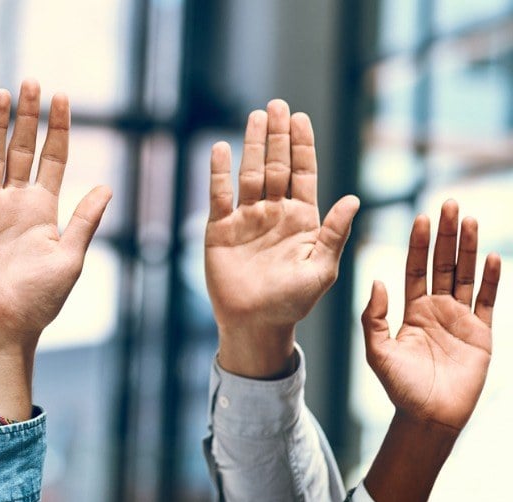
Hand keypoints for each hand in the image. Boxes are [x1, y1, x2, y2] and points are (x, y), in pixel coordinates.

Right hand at [0, 79, 110, 418]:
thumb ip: (85, 220)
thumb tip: (107, 186)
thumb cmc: (38, 299)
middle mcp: (15, 203)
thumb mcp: (70, 257)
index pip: (53, 158)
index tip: (63, 98)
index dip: (58, 128)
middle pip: (22, 149)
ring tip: (2, 94)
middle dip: (27, 117)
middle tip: (31, 82)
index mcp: (43, 210)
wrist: (1, 325)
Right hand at [205, 99, 359, 377]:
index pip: (302, 173)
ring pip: (250, 173)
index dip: (302, 145)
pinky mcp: (220, 229)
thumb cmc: (293, 302)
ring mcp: (246, 219)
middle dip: (278, 135)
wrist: (255, 324)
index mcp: (302, 219)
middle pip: (276, 165)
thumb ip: (335, 233)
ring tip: (256, 116)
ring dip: (253, 145)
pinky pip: (219, 195)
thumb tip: (353, 198)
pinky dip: (219, 172)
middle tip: (278, 104)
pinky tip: (221, 149)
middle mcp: (274, 212)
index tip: (301, 118)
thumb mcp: (322, 268)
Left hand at [361, 200, 500, 430]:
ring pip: (465, 275)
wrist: (427, 416)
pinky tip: (493, 256)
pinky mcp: (481, 333)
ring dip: (469, 247)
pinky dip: (490, 278)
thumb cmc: (400, 387)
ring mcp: (461, 319)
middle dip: (446, 234)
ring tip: (470, 219)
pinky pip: (487, 300)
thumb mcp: (378, 351)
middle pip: (443, 264)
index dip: (420, 243)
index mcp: (412, 310)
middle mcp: (437, 309)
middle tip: (449, 203)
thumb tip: (377, 281)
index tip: (422, 216)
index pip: (416, 268)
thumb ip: (373, 317)